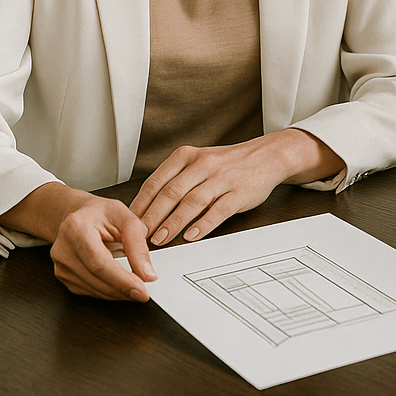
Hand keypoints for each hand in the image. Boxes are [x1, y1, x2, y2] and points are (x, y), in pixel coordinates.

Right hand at [1, 183, 155, 301]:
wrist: (79, 213)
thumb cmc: (101, 213)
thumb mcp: (126, 216)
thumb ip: (137, 244)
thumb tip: (147, 273)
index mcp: (77, 228)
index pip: (99, 262)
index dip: (121, 280)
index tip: (142, 290)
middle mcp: (63, 248)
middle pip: (95, 278)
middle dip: (123, 289)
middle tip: (144, 292)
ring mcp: (60, 264)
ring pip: (92, 289)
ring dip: (117, 293)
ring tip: (136, 289)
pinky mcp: (63, 276)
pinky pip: (88, 291)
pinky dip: (107, 292)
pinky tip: (120, 287)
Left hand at [130, 129, 341, 245]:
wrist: (268, 155)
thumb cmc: (229, 163)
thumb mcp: (199, 162)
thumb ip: (176, 181)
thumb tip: (147, 211)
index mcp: (187, 156)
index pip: (156, 182)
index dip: (140, 206)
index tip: (127, 225)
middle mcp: (203, 164)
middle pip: (170, 193)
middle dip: (151, 218)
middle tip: (137, 238)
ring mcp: (222, 178)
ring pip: (191, 202)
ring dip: (173, 223)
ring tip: (159, 240)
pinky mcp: (239, 192)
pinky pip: (217, 210)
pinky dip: (202, 224)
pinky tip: (191, 236)